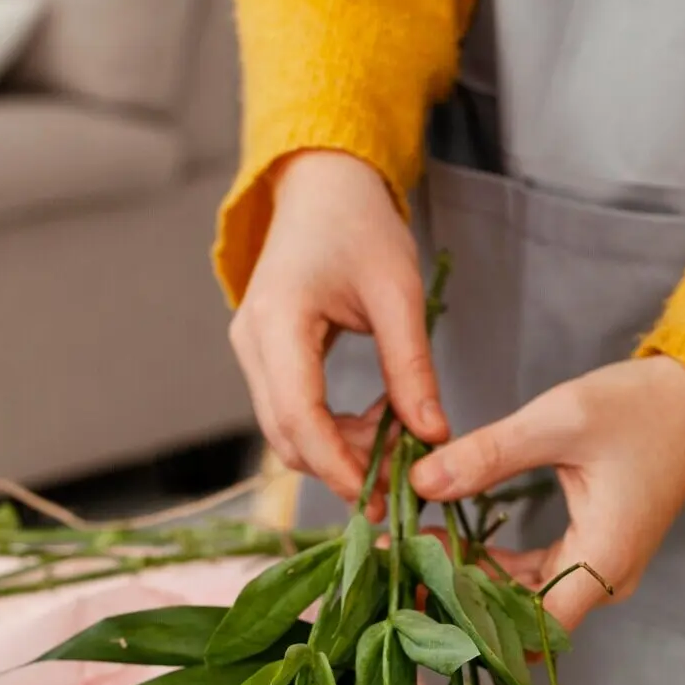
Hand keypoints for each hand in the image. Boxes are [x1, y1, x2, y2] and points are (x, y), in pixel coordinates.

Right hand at [229, 150, 448, 512]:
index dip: (337, 466)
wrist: (322, 187)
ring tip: (396, 438)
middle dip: (344, 466)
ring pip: (290, 433)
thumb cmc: (360, 225)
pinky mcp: (264, 360)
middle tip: (402, 474)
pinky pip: (294, 414)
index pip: (299, 416)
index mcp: (278, 320)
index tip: (380, 497)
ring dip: (342, 451)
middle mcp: (251, 343)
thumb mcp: (399, 294)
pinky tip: (376, 420)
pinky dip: (334, 431)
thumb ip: (412, 368)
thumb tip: (433, 435)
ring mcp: (252, 353)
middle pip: (288, 436)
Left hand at [411, 357, 684, 628]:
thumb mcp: (558, 421)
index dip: (472, 622)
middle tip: (402, 566)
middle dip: (460, 599)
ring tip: (417, 550)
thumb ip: (488, 455)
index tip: (421, 591)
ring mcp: (600, 572)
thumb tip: (421, 481)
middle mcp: (604, 583)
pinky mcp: (593, 555)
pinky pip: (535, 579)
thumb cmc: (642, 407)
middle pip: (521, 622)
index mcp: (603, 564)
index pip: (530, 631)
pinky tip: (453, 541)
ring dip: (473, 582)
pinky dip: (494, 567)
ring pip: (524, 602)